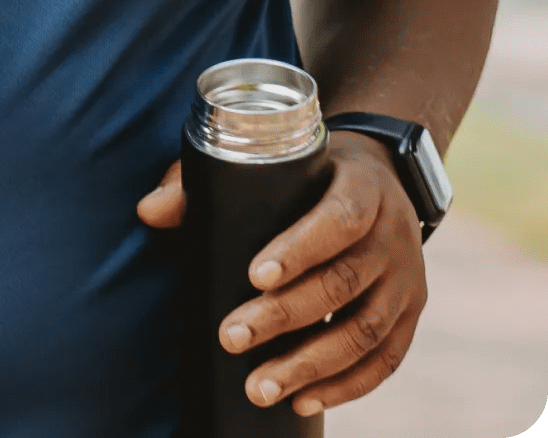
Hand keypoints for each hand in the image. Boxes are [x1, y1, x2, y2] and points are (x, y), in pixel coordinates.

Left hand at [136, 131, 426, 415]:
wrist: (383, 176)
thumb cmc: (307, 171)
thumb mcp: (272, 160)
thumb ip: (207, 180)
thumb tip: (148, 211)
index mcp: (362, 187)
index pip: (339, 218)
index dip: (300, 248)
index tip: (254, 275)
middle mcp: (393, 234)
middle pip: (344, 282)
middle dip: (285, 317)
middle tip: (231, 338)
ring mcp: (407, 279)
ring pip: (365, 331)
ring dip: (311, 365)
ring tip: (260, 386)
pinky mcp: (411, 314)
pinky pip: (386, 360)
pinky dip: (346, 385)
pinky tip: (304, 400)